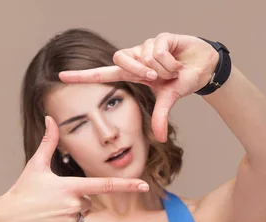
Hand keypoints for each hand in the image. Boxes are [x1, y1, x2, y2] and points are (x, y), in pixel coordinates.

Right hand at [0, 116, 149, 221]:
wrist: (6, 221)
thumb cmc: (22, 191)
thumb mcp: (35, 166)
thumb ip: (48, 142)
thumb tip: (50, 119)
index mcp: (69, 186)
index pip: (103, 185)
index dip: (126, 185)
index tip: (144, 185)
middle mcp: (73, 205)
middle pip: (87, 202)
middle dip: (74, 201)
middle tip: (51, 201)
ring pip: (80, 218)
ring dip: (67, 216)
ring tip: (47, 213)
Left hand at [58, 33, 218, 141]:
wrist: (204, 67)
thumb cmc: (182, 81)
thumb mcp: (169, 100)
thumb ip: (161, 116)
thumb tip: (161, 139)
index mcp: (132, 73)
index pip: (102, 74)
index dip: (82, 77)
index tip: (60, 77)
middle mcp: (135, 58)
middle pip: (119, 59)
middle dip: (139, 71)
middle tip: (155, 77)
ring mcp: (146, 46)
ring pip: (143, 57)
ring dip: (161, 68)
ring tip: (173, 70)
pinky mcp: (160, 37)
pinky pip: (158, 50)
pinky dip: (170, 61)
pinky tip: (178, 60)